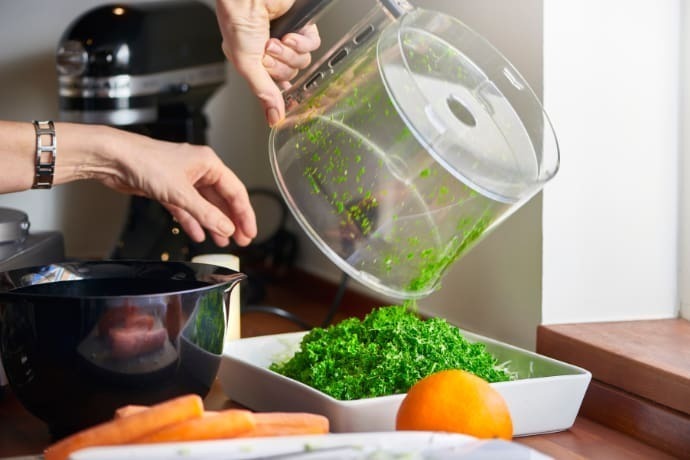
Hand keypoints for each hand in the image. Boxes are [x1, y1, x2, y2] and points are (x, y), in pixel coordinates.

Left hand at [0, 122, 255, 247]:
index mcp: (209, 163)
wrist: (114, 159)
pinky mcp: (168, 189)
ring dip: (214, 224)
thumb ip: (206, 213)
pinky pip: (187, 209)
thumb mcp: (181, 193)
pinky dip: (193, 222)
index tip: (250, 232)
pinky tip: (199, 234)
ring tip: (223, 241)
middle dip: (231, 221)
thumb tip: (226, 227)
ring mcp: (183, 180)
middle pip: (222, 200)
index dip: (245, 214)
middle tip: (241, 240)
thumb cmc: (145, 162)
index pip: (235, 192)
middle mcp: (198, 170)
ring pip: (205, 206)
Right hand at [216, 0, 320, 125]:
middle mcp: (272, 50)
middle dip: (279, 66)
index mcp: (254, 60)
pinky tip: (288, 34)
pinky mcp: (301, 26)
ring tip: (274, 41)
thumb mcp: (247, 63)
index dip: (280, 92)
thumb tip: (273, 118)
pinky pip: (312, 44)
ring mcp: (287, 39)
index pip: (274, 85)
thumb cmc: (238, 21)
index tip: (285, 102)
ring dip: (289, 54)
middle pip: (289, 75)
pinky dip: (302, 41)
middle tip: (267, 55)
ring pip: (302, 61)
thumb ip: (263, 92)